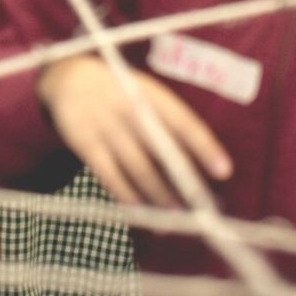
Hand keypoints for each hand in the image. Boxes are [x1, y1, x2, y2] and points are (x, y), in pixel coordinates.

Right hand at [37, 55, 232, 206]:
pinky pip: (111, 176)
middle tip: (204, 207)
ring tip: (176, 218)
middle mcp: (130, 110)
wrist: (70, 78)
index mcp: (152, 95)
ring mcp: (107, 127)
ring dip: (159, 197)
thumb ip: (167, 121)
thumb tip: (198, 162)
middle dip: (184, 181)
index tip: (224, 171)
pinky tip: (141, 213)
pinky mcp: (86, 144)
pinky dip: (128, 197)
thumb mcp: (145, 93)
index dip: (205, 147)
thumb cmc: (121, 91)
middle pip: (163, 151)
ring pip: (139, 169)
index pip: (184, 123)